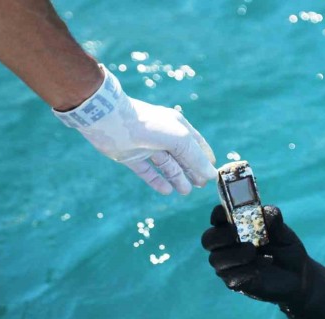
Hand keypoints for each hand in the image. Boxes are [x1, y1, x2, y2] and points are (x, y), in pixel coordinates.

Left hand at [54, 65, 215, 194]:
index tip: (212, 174)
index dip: (205, 158)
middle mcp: (163, 135)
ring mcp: (147, 146)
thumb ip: (196, 158)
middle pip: (182, 157)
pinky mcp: (131, 156)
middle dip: (193, 171)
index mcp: (177, 126)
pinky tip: (166, 191)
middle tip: (200, 186)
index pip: (197, 144)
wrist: (111, 121)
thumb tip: (210, 175)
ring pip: (167, 165)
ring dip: (178, 178)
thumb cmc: (150, 126)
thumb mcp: (180, 140)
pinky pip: (148, 171)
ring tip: (185, 191)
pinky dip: (157, 181)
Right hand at [201, 205, 324, 318]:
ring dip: (234, 254)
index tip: (224, 212)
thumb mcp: (283, 231)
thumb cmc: (285, 249)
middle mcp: (227, 246)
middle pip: (208, 240)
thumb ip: (273, 219)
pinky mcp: (235, 282)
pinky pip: (230, 277)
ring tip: (253, 252)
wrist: (298, 275)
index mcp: (235, 228)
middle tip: (235, 233)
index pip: (217, 219)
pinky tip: (263, 264)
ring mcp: (229, 265)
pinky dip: (245, 270)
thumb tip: (265, 213)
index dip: (217, 214)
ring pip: (216, 260)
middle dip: (219, 235)